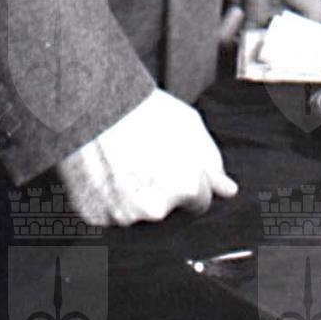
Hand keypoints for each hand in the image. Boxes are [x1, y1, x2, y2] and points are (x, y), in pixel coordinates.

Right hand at [56, 88, 238, 226]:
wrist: (93, 103)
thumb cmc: (142, 110)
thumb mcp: (190, 125)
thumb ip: (212, 163)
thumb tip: (227, 190)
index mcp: (185, 188)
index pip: (200, 202)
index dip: (190, 183)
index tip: (176, 167)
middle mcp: (156, 208)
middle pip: (167, 210)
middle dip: (162, 191)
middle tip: (146, 160)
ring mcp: (123, 215)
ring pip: (136, 213)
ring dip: (134, 196)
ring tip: (123, 162)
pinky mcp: (95, 216)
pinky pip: (108, 213)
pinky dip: (108, 198)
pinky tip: (106, 171)